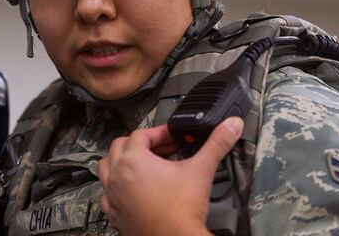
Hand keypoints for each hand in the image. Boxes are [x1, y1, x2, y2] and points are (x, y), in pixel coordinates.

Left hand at [97, 117, 243, 235]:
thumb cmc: (182, 210)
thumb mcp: (201, 170)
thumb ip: (216, 144)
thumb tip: (231, 125)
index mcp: (133, 159)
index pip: (141, 134)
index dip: (159, 133)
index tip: (173, 138)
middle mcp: (117, 175)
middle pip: (120, 146)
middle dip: (140, 144)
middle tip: (161, 150)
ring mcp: (113, 194)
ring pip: (106, 168)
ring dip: (121, 162)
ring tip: (141, 166)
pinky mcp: (114, 213)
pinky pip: (107, 194)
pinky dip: (116, 188)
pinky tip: (132, 191)